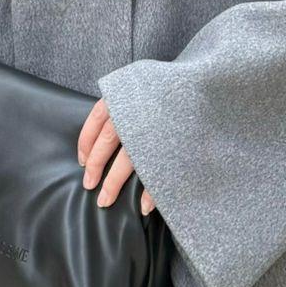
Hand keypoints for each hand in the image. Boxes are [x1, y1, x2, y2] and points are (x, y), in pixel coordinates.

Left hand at [78, 96, 156, 215]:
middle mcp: (133, 111)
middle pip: (107, 143)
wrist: (202, 81)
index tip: (82, 161)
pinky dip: (149, 190)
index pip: (96, 121)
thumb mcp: (140, 84)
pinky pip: (154, 170)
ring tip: (105, 200)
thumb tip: (104, 128)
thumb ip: (122, 102)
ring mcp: (151, 128)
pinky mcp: (168, 143)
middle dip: (96, 167)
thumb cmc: (168, 87)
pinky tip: (143, 205)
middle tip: (89, 186)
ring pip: (127, 161)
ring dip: (114, 183)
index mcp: (123, 95)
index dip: (85, 143)